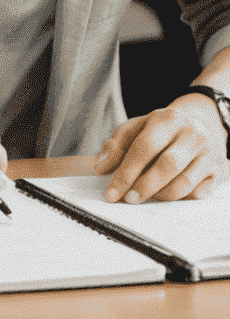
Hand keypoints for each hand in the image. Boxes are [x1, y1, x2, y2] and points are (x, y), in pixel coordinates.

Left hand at [94, 96, 228, 203]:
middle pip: (167, 165)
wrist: (201, 122)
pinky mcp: (219, 170)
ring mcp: (208, 153)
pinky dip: (181, 198)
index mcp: (167, 119)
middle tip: (129, 199)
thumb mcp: (137, 127)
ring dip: (162, 195)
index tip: (112, 192)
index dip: (126, 173)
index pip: (143, 148)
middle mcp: (192, 134)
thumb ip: (117, 145)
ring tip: (147, 197)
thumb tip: (101, 167)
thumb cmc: (162, 128)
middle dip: (144, 186)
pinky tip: (168, 195)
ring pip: (185, 182)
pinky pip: (200, 192)